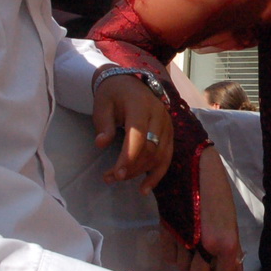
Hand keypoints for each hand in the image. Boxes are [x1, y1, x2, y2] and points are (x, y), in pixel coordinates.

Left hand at [92, 75, 171, 191]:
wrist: (129, 82)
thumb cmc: (113, 94)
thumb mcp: (102, 105)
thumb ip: (103, 124)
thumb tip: (101, 143)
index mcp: (141, 105)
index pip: (138, 135)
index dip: (129, 157)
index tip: (116, 174)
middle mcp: (159, 115)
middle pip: (150, 148)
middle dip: (132, 167)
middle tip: (110, 178)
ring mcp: (167, 125)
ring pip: (159, 155)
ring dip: (141, 172)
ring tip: (120, 179)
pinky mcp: (170, 133)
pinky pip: (167, 157)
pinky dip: (157, 174)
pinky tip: (145, 188)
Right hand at [161, 149, 245, 270]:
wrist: (193, 169)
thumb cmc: (218, 193)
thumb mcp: (231, 223)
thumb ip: (234, 252)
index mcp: (225, 244)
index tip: (219, 267)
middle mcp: (204, 247)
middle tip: (204, 254)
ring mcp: (183, 241)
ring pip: (182, 268)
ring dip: (187, 260)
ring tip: (192, 240)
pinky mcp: (166, 233)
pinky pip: (168, 258)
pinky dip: (174, 252)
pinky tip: (181, 238)